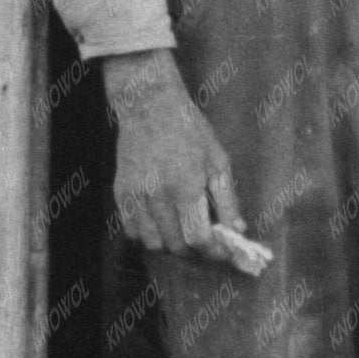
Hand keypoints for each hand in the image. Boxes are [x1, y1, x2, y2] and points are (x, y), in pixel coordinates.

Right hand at [102, 52, 248, 264]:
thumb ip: (228, 200)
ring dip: (170, 244)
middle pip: (176, 245)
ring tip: (182, 230)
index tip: (223, 251)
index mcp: (186, 186)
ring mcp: (136, 195)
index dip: (214, 251)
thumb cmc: (190, 130)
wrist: (149, 106)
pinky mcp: (121, 193)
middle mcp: (158, 195)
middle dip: (195, 249)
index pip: (198, 237)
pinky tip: (161, 221)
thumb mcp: (218, 161)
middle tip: (206, 240)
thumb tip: (237, 231)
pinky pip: (131, 230)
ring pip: (152, 242)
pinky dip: (148, 234)